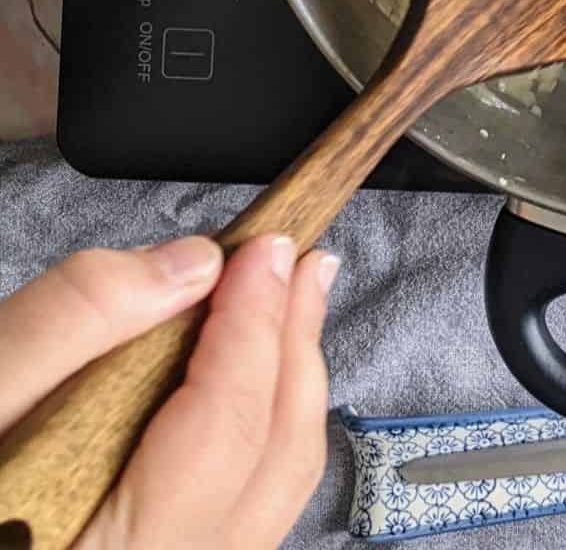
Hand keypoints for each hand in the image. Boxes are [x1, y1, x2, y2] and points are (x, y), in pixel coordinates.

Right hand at [0, 234, 337, 548]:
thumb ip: (69, 322)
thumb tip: (186, 265)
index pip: (223, 427)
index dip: (255, 323)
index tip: (266, 246)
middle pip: (272, 461)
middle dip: (292, 346)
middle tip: (299, 259)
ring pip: (273, 492)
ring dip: (288, 386)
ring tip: (288, 300)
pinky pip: (245, 515)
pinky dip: (261, 432)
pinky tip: (248, 375)